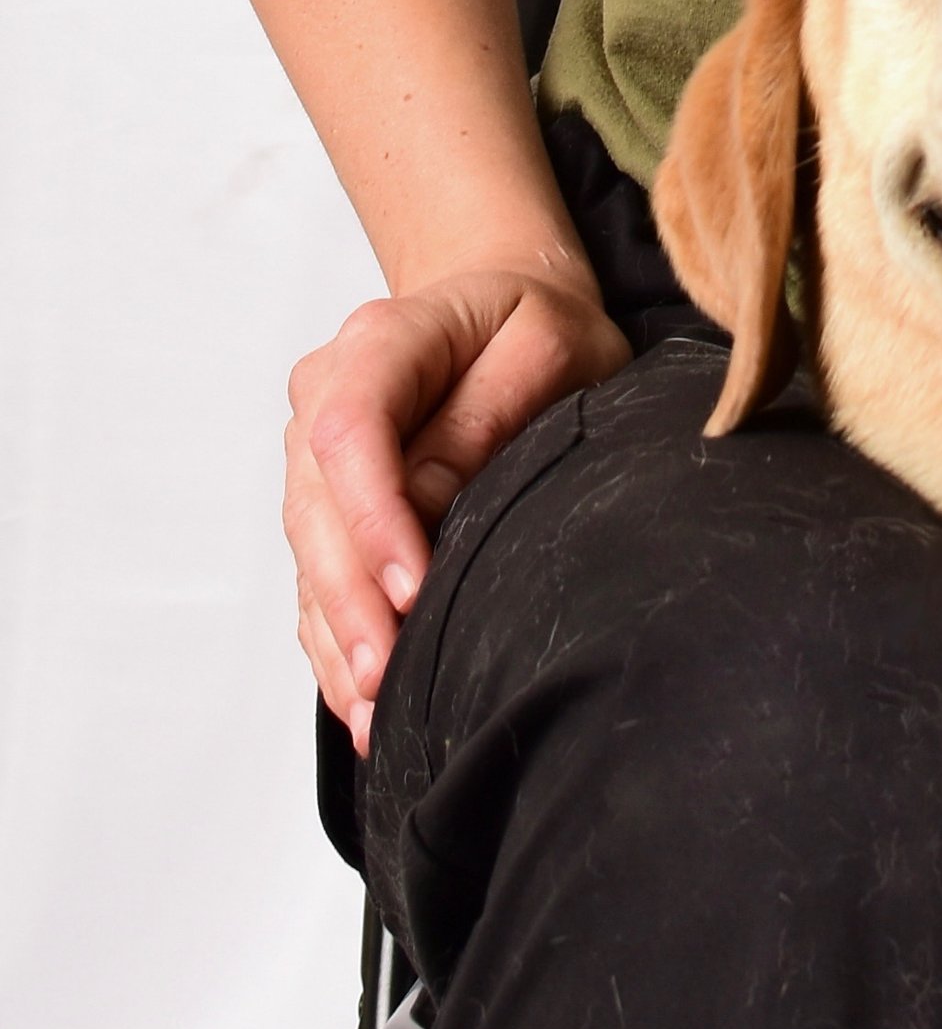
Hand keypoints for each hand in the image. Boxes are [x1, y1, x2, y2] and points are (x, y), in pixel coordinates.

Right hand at [285, 262, 627, 751]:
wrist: (508, 312)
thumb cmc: (536, 326)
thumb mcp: (546, 341)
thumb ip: (486, 410)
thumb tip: (425, 496)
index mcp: (378, 340)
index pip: (348, 429)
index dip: (372, 516)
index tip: (412, 588)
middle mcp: (326, 396)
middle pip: (314, 507)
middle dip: (350, 600)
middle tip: (390, 675)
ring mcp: (316, 458)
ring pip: (308, 557)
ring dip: (338, 638)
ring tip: (374, 716)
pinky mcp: (328, 509)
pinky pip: (317, 582)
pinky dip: (335, 643)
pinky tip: (361, 702)